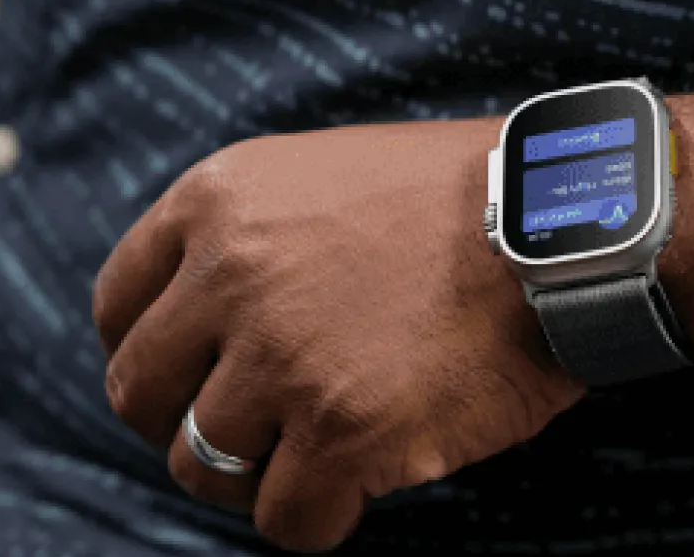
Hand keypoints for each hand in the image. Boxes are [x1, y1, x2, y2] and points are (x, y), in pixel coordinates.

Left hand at [92, 119, 583, 551]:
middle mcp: (232, 275)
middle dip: (188, 423)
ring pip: (202, 466)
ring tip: (319, 456)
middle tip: (254, 432)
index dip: (153, 354)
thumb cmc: (476, 200)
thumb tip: (205, 327)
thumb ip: (258, 236)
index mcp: (223, 197)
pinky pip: (285, 518)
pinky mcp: (343, 432)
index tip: (194, 377)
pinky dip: (320, 515)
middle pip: (140, 394)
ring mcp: (284, 359)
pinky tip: (364, 486)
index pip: (119, 304)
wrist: (573, 222)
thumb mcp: (335, 175)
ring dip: (255, 474)